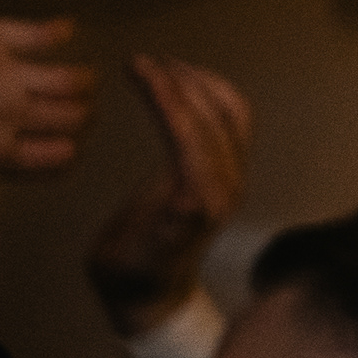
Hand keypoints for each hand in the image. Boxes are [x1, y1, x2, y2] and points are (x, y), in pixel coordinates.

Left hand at [0, 9, 95, 188]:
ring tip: (78, 76)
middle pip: (74, 118)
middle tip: (73, 111)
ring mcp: (5, 73)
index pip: (60, 157)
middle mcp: (11, 115)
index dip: (66, 152)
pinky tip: (62, 32)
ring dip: (80, 79)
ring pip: (71, 78)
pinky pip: (44, 32)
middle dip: (78, 117)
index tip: (64, 147)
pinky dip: (59, 32)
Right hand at [83, 56, 253, 335]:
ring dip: (201, 81)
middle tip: (141, 61)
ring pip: (233, 113)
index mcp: (200, 205)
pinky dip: (212, 93)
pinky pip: (234, 121)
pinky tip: (184, 82)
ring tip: (162, 64)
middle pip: (216, 117)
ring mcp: (235, 177)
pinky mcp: (232, 171)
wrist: (153, 296)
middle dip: (179, 80)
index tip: (139, 68)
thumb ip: (150, 219)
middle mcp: (228, 187)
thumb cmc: (127, 273)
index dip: (169, 96)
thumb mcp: (121, 251)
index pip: (194, 135)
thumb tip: (180, 194)